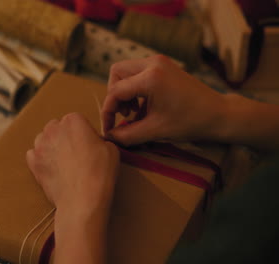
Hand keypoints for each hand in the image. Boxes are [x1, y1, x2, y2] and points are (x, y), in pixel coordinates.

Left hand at [26, 113, 118, 216]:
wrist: (82, 199)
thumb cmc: (99, 173)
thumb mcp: (111, 149)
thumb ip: (100, 140)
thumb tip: (94, 144)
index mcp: (74, 120)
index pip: (76, 120)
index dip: (83, 133)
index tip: (88, 145)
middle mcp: (54, 128)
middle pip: (57, 128)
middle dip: (64, 137)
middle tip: (76, 154)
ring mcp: (40, 145)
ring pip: (44, 140)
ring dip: (52, 147)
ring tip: (64, 163)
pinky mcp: (33, 161)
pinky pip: (34, 154)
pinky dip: (41, 159)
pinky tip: (52, 168)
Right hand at [102, 55, 226, 145]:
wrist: (219, 115)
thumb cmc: (190, 122)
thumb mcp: (155, 131)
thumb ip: (127, 134)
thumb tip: (108, 137)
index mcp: (150, 78)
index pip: (115, 91)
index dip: (107, 112)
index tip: (109, 129)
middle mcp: (153, 63)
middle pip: (117, 73)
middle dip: (114, 96)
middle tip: (124, 115)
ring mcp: (160, 62)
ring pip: (126, 71)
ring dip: (124, 92)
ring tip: (134, 112)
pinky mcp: (164, 66)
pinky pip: (139, 73)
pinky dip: (135, 89)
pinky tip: (144, 107)